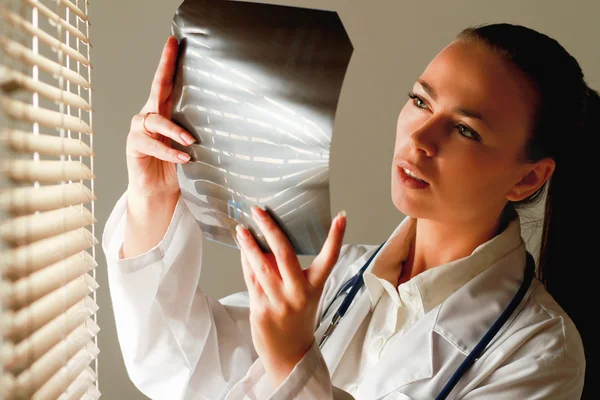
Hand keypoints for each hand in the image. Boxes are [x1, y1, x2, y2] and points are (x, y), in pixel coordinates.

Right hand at [125, 35, 196, 199]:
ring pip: (155, 120)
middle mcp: (149, 116)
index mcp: (164, 112)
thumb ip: (196, 130)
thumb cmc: (177, 167)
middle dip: (165, 67)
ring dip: (174, 130)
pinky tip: (183, 157)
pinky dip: (169, 151)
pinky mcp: (134, 146)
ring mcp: (139, 130)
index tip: (173, 41)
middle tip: (172, 49)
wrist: (159, 191)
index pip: (167, 84)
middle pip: (156, 88)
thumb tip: (224, 119)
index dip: (169, 62)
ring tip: (190, 140)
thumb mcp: (189, 145)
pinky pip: (151, 144)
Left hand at [236, 206, 346, 388]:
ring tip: (241, 229)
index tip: (341, 216)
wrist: (289, 355)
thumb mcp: (303, 294)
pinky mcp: (260, 309)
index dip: (336, 237)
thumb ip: (289, 271)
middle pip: (284, 254)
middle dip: (270, 229)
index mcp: (314, 288)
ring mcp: (278, 302)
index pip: (329, 258)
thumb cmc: (297, 318)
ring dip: (249, 245)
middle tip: (259, 211)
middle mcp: (298, 294)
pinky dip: (245, 262)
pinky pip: (251, 279)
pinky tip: (242, 249)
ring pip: (261, 266)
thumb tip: (270, 242)